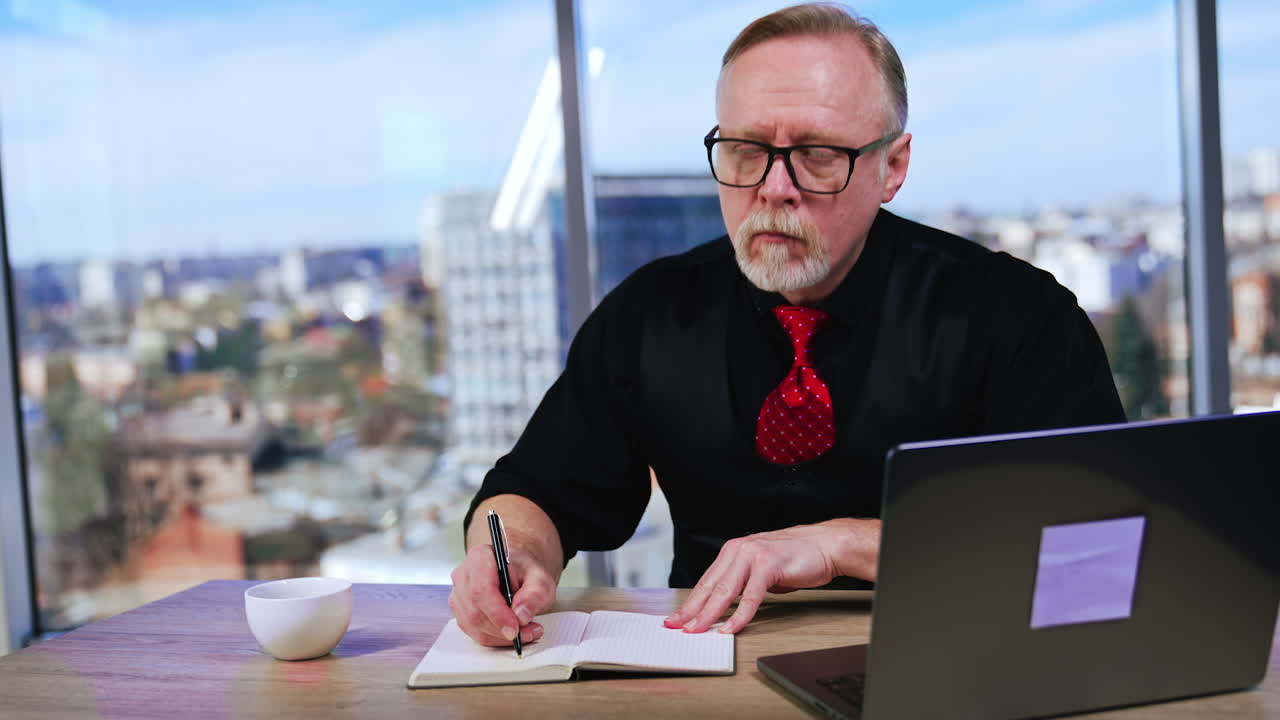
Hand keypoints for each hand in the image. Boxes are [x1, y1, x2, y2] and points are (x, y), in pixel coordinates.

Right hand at [448, 542, 556, 646]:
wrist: (519, 573)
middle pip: (475, 610)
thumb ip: (535, 595)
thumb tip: (521, 615)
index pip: (481, 589)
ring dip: (501, 636)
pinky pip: (475, 633)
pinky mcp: (461, 612)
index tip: (515, 628)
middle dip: (502, 628)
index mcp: (480, 556)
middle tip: (528, 632)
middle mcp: (464, 574)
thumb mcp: (540, 579)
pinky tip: (514, 633)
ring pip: (473, 625)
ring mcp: (459, 595)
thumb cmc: (525, 572)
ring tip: (527, 631)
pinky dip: (496, 638)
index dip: (497, 612)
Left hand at [664, 518, 879, 634]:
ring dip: (709, 615)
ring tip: (696, 630)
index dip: (691, 603)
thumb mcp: (761, 571)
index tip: (677, 619)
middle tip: (676, 628)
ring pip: (724, 591)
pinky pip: (750, 596)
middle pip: (709, 587)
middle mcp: (738, 550)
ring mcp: (752, 555)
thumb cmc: (796, 558)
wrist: (825, 545)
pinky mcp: (767, 564)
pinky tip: (731, 627)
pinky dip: (739, 615)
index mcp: (733, 551)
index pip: (706, 582)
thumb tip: (725, 606)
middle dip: (691, 611)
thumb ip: (743, 583)